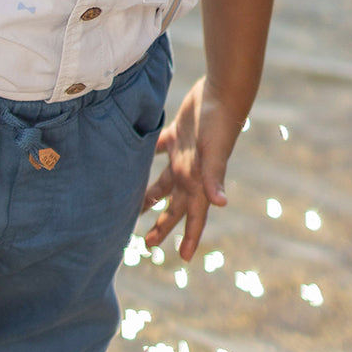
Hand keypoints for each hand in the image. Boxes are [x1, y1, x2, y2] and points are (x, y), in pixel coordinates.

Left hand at [140, 76, 243, 260]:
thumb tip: (220, 204)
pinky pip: (157, 149)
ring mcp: (183, 154)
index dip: (190, 237)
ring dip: (151, 196)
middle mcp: (190, 171)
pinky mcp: (177, 134)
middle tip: (146, 243)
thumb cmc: (220, 124)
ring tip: (134, 209)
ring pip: (164, 182)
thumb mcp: (215, 152)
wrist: (221, 93)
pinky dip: (145, 156)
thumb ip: (214, 177)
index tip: (184, 258)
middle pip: (175, 205)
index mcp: (198, 180)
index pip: (194, 215)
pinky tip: (130, 160)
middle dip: (163, 224)